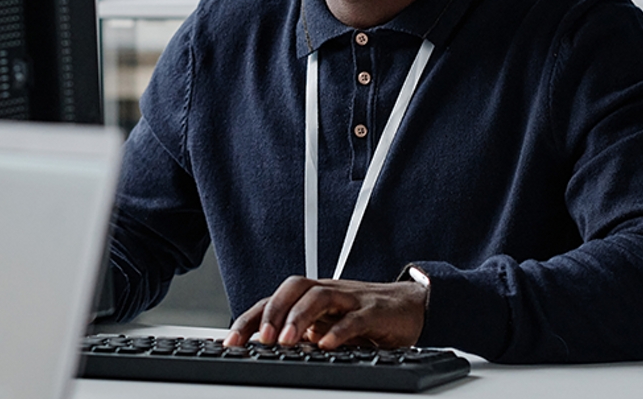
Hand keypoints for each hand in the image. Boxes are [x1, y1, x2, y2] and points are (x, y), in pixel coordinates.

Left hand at [222, 276, 426, 349]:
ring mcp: (351, 299)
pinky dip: (339, 331)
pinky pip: (355, 318)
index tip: (230, 343)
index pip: (274, 301)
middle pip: (293, 289)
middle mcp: (328, 293)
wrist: (411, 305)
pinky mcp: (374, 312)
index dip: (249, 319)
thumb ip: (302, 335)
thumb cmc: (364, 315)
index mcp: (312, 297)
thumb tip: (265, 353)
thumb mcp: (327, 326)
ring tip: (287, 341)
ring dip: (299, 318)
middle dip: (272, 312)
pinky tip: (327, 345)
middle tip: (260, 340)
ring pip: (319, 297)